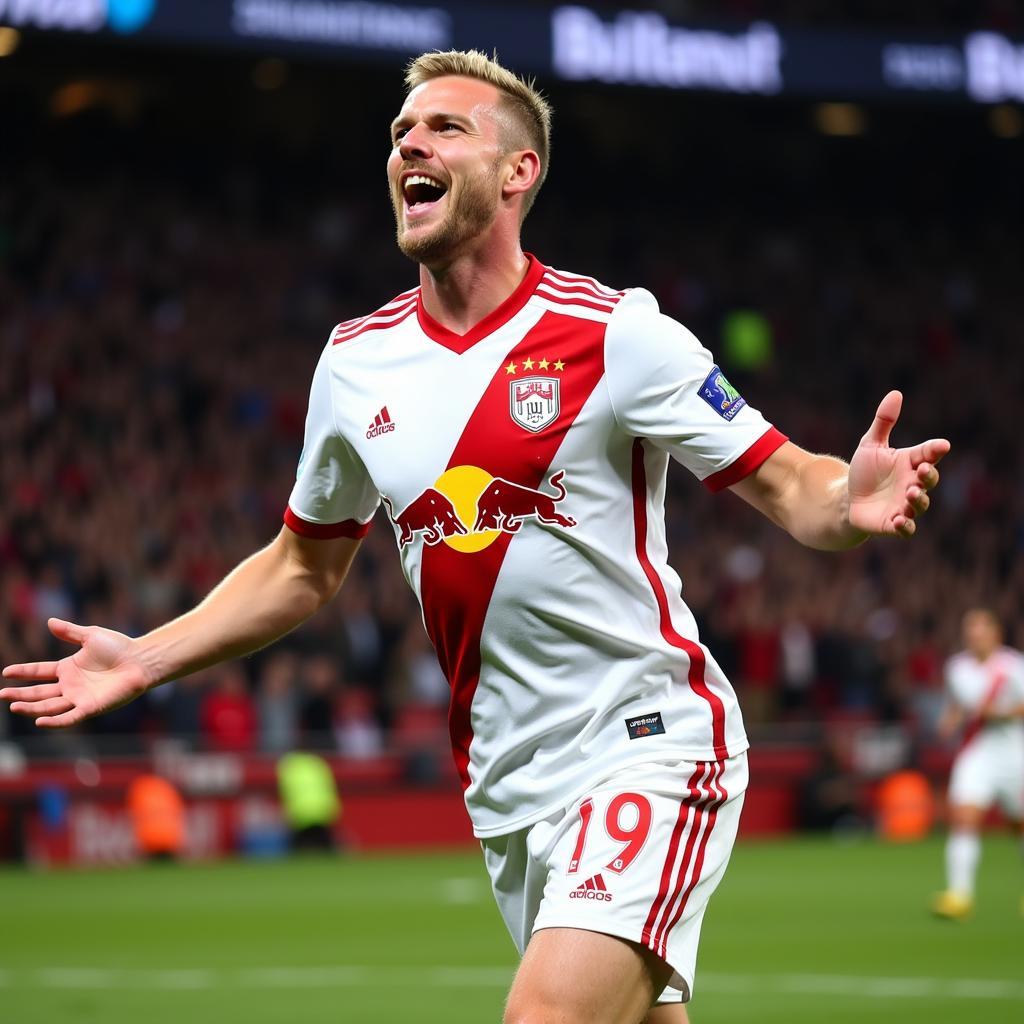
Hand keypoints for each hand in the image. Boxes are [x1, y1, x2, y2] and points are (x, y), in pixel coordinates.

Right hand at [1, 618, 151, 727]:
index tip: (6, 672)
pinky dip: (55, 721)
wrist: (141, 659)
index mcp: (69, 668)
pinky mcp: (91, 707)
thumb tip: (49, 621)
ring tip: (13, 706)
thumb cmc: (120, 647)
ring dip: (32, 708)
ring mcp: (79, 697)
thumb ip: (70, 632)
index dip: (23, 672)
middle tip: (2, 694)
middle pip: (40, 693)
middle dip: (21, 694)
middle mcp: (71, 685)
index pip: (40, 672)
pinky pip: (70, 717)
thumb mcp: (90, 636)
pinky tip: (39, 721)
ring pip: (50, 706)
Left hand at [847, 391, 949, 537]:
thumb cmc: (864, 472)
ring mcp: (905, 505)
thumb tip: (896, 393)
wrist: (847, 499)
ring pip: (920, 505)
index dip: (936, 450)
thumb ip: (884, 422)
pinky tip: (900, 521)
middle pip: (930, 480)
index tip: (942, 446)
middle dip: (929, 476)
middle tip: (922, 470)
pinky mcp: (893, 523)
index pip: (928, 454)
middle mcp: (912, 484)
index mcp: (910, 463)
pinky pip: (906, 529)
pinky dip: (905, 526)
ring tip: (911, 492)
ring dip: (919, 500)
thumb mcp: (870, 445)